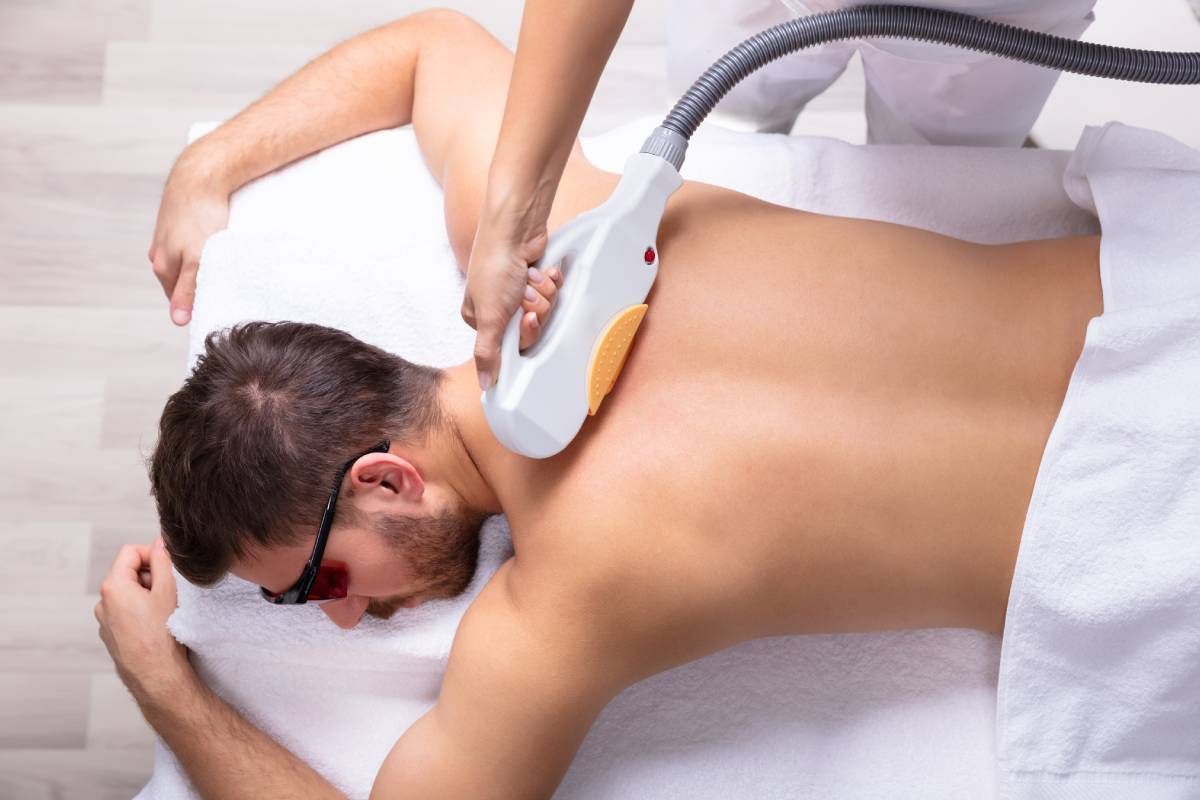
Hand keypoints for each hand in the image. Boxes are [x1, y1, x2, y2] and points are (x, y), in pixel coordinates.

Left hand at [94, 536, 193, 705]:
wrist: (156, 674)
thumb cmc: (162, 635)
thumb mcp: (167, 590)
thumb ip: (162, 561)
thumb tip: (160, 543)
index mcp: (113, 586)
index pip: (130, 552)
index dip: (152, 553)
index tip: (169, 565)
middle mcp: (103, 602)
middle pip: (128, 572)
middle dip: (150, 575)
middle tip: (171, 590)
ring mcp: (105, 620)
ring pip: (127, 593)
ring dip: (146, 594)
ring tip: (165, 610)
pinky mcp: (111, 635)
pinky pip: (125, 612)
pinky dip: (140, 610)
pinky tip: (156, 625)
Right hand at [148, 148, 230, 326]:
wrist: (200, 174)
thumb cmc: (200, 216)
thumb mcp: (197, 259)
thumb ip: (188, 290)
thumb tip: (177, 320)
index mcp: (162, 265)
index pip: (177, 299)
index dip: (196, 306)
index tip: (217, 309)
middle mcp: (159, 252)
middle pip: (180, 282)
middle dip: (198, 288)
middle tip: (224, 290)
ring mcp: (166, 237)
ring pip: (185, 263)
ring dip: (201, 268)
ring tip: (222, 268)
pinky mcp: (178, 223)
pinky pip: (190, 245)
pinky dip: (202, 251)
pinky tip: (214, 246)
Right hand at [461, 188, 559, 389]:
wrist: (515, 228)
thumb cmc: (495, 266)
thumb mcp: (490, 316)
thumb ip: (488, 355)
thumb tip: (486, 387)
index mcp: (479, 318)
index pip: (511, 344)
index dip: (524, 332)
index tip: (525, 319)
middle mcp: (497, 306)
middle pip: (530, 327)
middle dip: (534, 309)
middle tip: (526, 294)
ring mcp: (518, 291)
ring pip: (544, 309)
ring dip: (543, 293)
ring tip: (531, 277)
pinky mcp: (536, 277)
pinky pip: (552, 291)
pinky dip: (550, 280)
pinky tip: (543, 269)